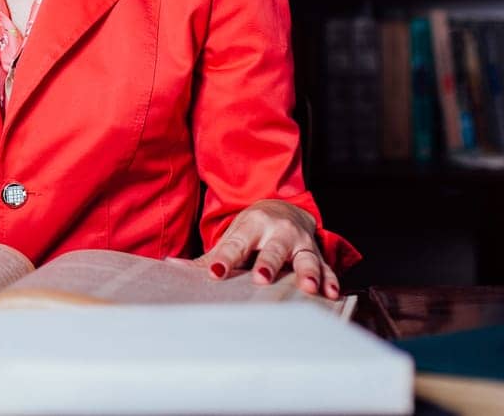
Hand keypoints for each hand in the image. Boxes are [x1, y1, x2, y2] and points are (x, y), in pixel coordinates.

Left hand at [169, 200, 339, 298]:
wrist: (283, 208)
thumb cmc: (252, 229)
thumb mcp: (232, 236)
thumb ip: (209, 256)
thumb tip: (171, 266)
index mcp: (251, 226)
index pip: (235, 244)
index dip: (225, 259)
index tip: (216, 273)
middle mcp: (277, 232)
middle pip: (272, 249)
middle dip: (268, 263)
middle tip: (262, 278)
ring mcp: (299, 242)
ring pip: (305, 258)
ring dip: (307, 272)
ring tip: (309, 288)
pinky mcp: (316, 252)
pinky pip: (326, 267)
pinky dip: (330, 280)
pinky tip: (331, 294)